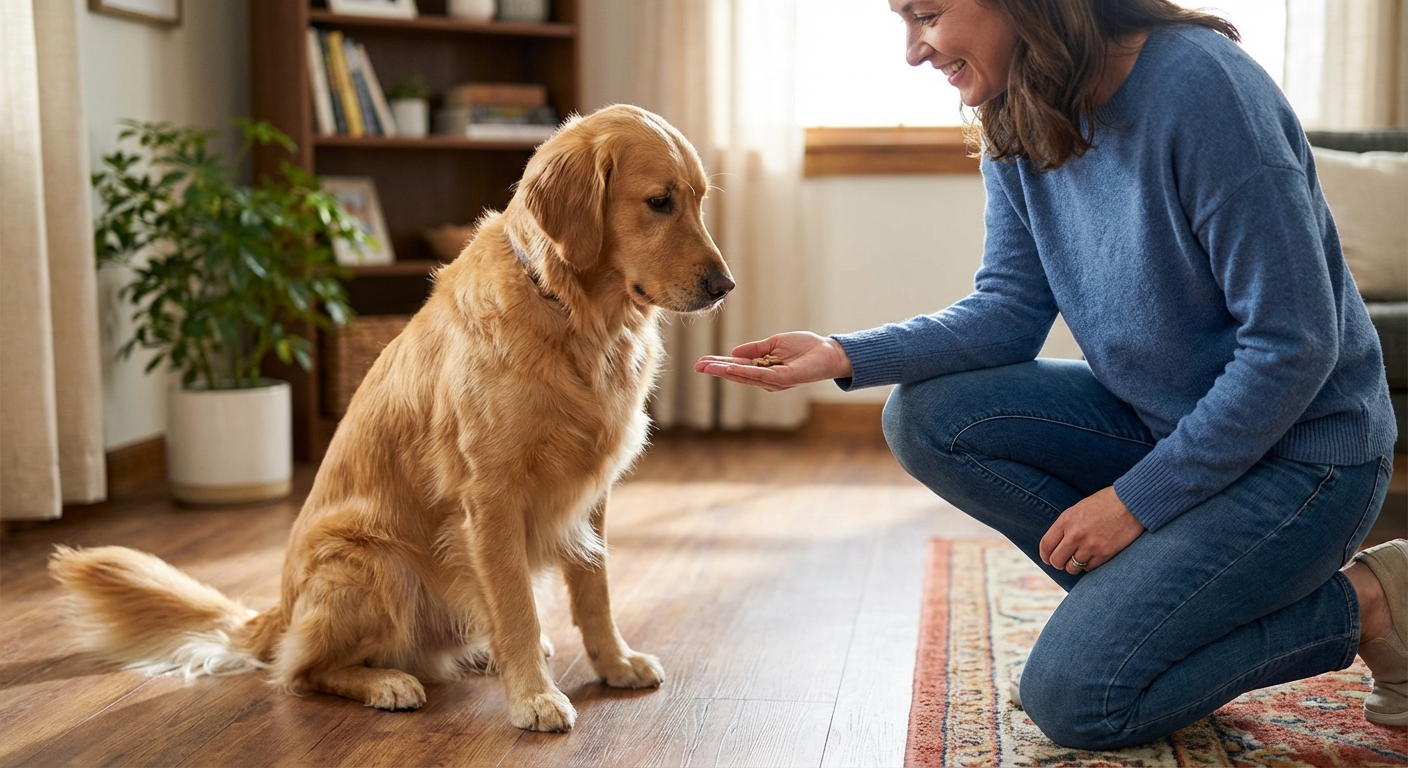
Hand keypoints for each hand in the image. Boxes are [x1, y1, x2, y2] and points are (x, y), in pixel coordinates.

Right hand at [694, 331, 852, 391]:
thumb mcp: (774, 343)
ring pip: (744, 376)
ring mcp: (774, 380)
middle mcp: (766, 378)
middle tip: (697, 366)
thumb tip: (733, 352)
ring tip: (707, 366)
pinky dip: (744, 371)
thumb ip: (755, 349)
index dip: (719, 364)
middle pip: (737, 374)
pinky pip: (760, 375)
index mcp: (763, 368)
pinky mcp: (783, 379)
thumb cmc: (805, 347)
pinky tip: (730, 367)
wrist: (828, 352)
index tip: (702, 361)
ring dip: (725, 371)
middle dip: (717, 370)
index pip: (737, 366)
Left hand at [1039, 487, 1143, 574]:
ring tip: (1081, 558)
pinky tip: (1095, 556)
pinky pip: (1089, 568)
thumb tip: (1055, 545)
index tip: (1048, 559)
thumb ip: (1066, 526)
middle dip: (1059, 563)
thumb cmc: (1105, 504)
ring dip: (1075, 566)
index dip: (1045, 555)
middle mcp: (1075, 534)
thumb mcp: (1079, 509)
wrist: (1132, 503)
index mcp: (1066, 520)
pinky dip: (1090, 565)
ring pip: (1072, 568)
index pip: (1046, 545)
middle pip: (1056, 561)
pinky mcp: (1105, 554)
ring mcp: (1090, 545)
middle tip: (1065, 561)